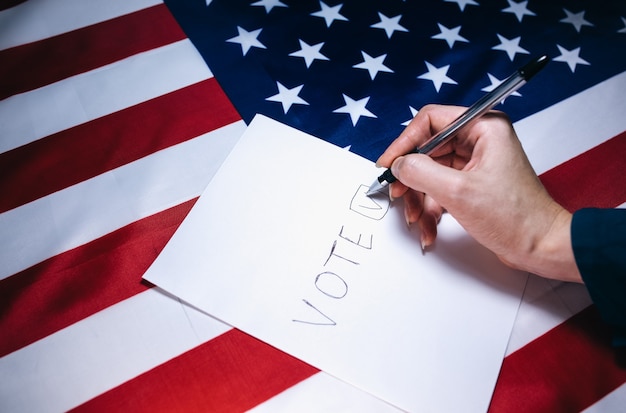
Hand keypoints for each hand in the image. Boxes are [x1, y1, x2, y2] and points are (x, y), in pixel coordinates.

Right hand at [377, 104, 581, 282]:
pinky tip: (429, 229)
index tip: (388, 164)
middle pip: (427, 150)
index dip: (404, 143)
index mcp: (483, 127)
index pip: (430, 121)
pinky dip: (430, 208)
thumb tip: (397, 165)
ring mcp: (475, 162)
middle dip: (411, 178)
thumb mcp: (458, 192)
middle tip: (397, 194)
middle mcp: (479, 140)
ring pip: (430, 172)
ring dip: (419, 198)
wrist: (540, 247)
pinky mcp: (472, 183)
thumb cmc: (515, 217)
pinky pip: (439, 188)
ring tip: (417, 221)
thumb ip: (420, 172)